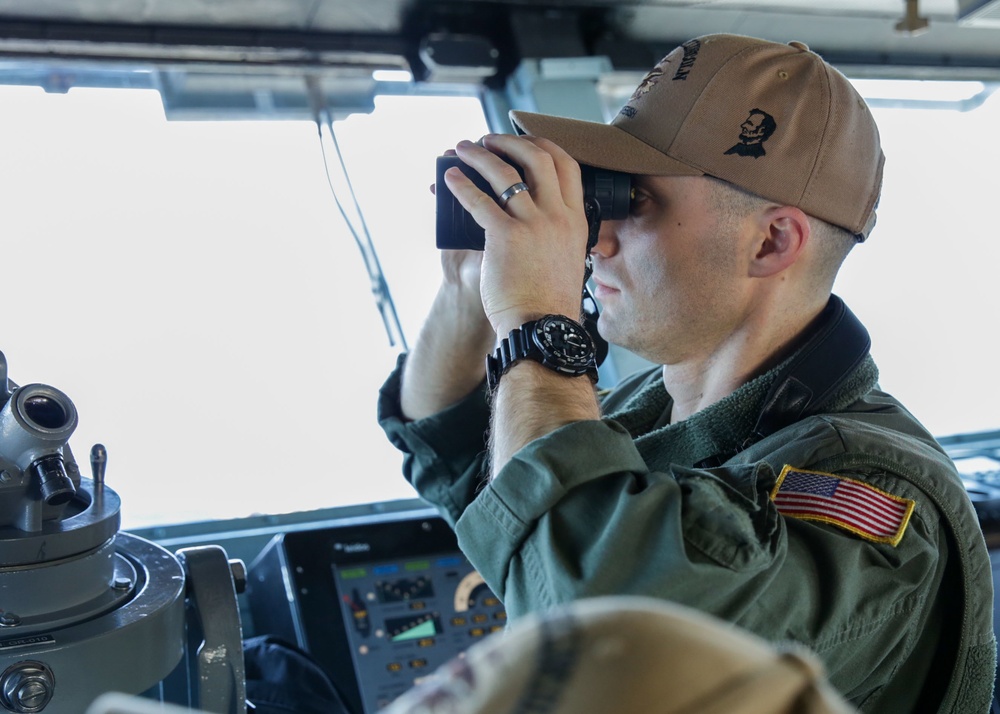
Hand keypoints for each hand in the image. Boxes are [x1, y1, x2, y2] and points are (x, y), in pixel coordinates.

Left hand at [443, 135, 589, 335]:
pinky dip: (461, 185)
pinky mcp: (505, 237)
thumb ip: (557, 232)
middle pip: (537, 157)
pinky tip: (449, 180)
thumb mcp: (567, 257)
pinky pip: (479, 200)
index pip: (567, 165)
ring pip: (505, 173)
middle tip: (488, 140)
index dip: (542, 145)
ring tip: (462, 150)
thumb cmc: (548, 299)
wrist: (540, 326)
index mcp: (576, 220)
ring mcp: (533, 225)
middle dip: (509, 142)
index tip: (524, 142)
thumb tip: (533, 212)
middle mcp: (558, 217)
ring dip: (479, 156)